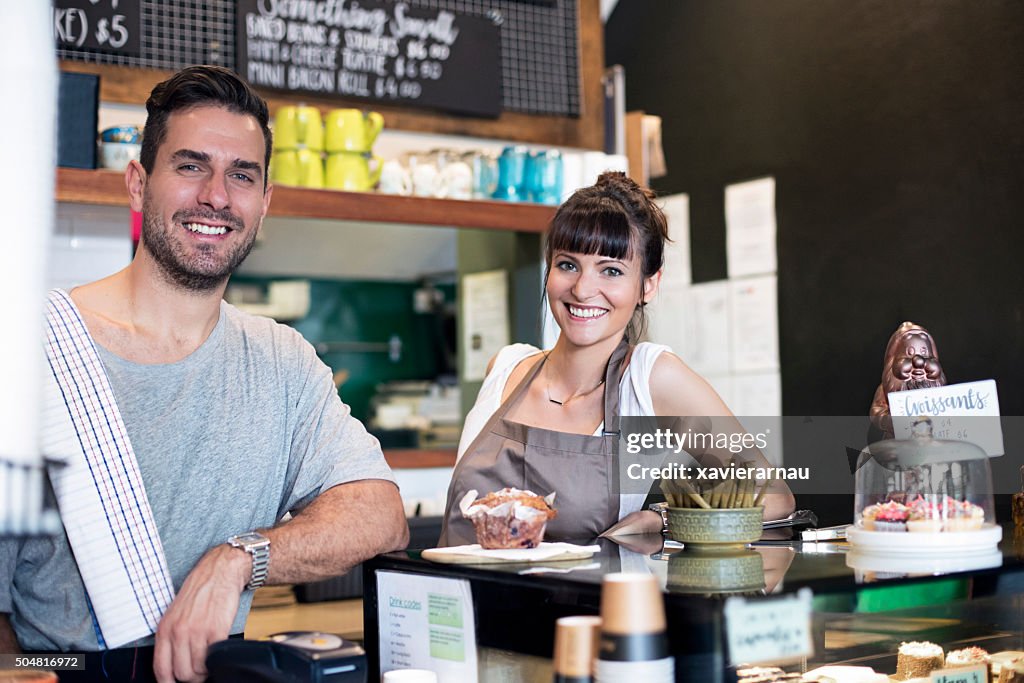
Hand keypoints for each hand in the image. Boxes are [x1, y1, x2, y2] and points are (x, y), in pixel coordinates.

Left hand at [153, 545, 248, 682]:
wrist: (220, 571)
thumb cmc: (200, 591)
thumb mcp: (176, 613)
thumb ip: (172, 637)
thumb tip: (175, 664)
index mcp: (165, 628)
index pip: (161, 669)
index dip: (169, 682)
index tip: (177, 682)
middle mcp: (178, 631)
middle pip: (181, 674)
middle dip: (193, 677)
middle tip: (200, 671)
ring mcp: (197, 631)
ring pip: (198, 670)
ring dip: (206, 671)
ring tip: (210, 661)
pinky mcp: (217, 630)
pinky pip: (215, 659)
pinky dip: (218, 661)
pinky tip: (218, 652)